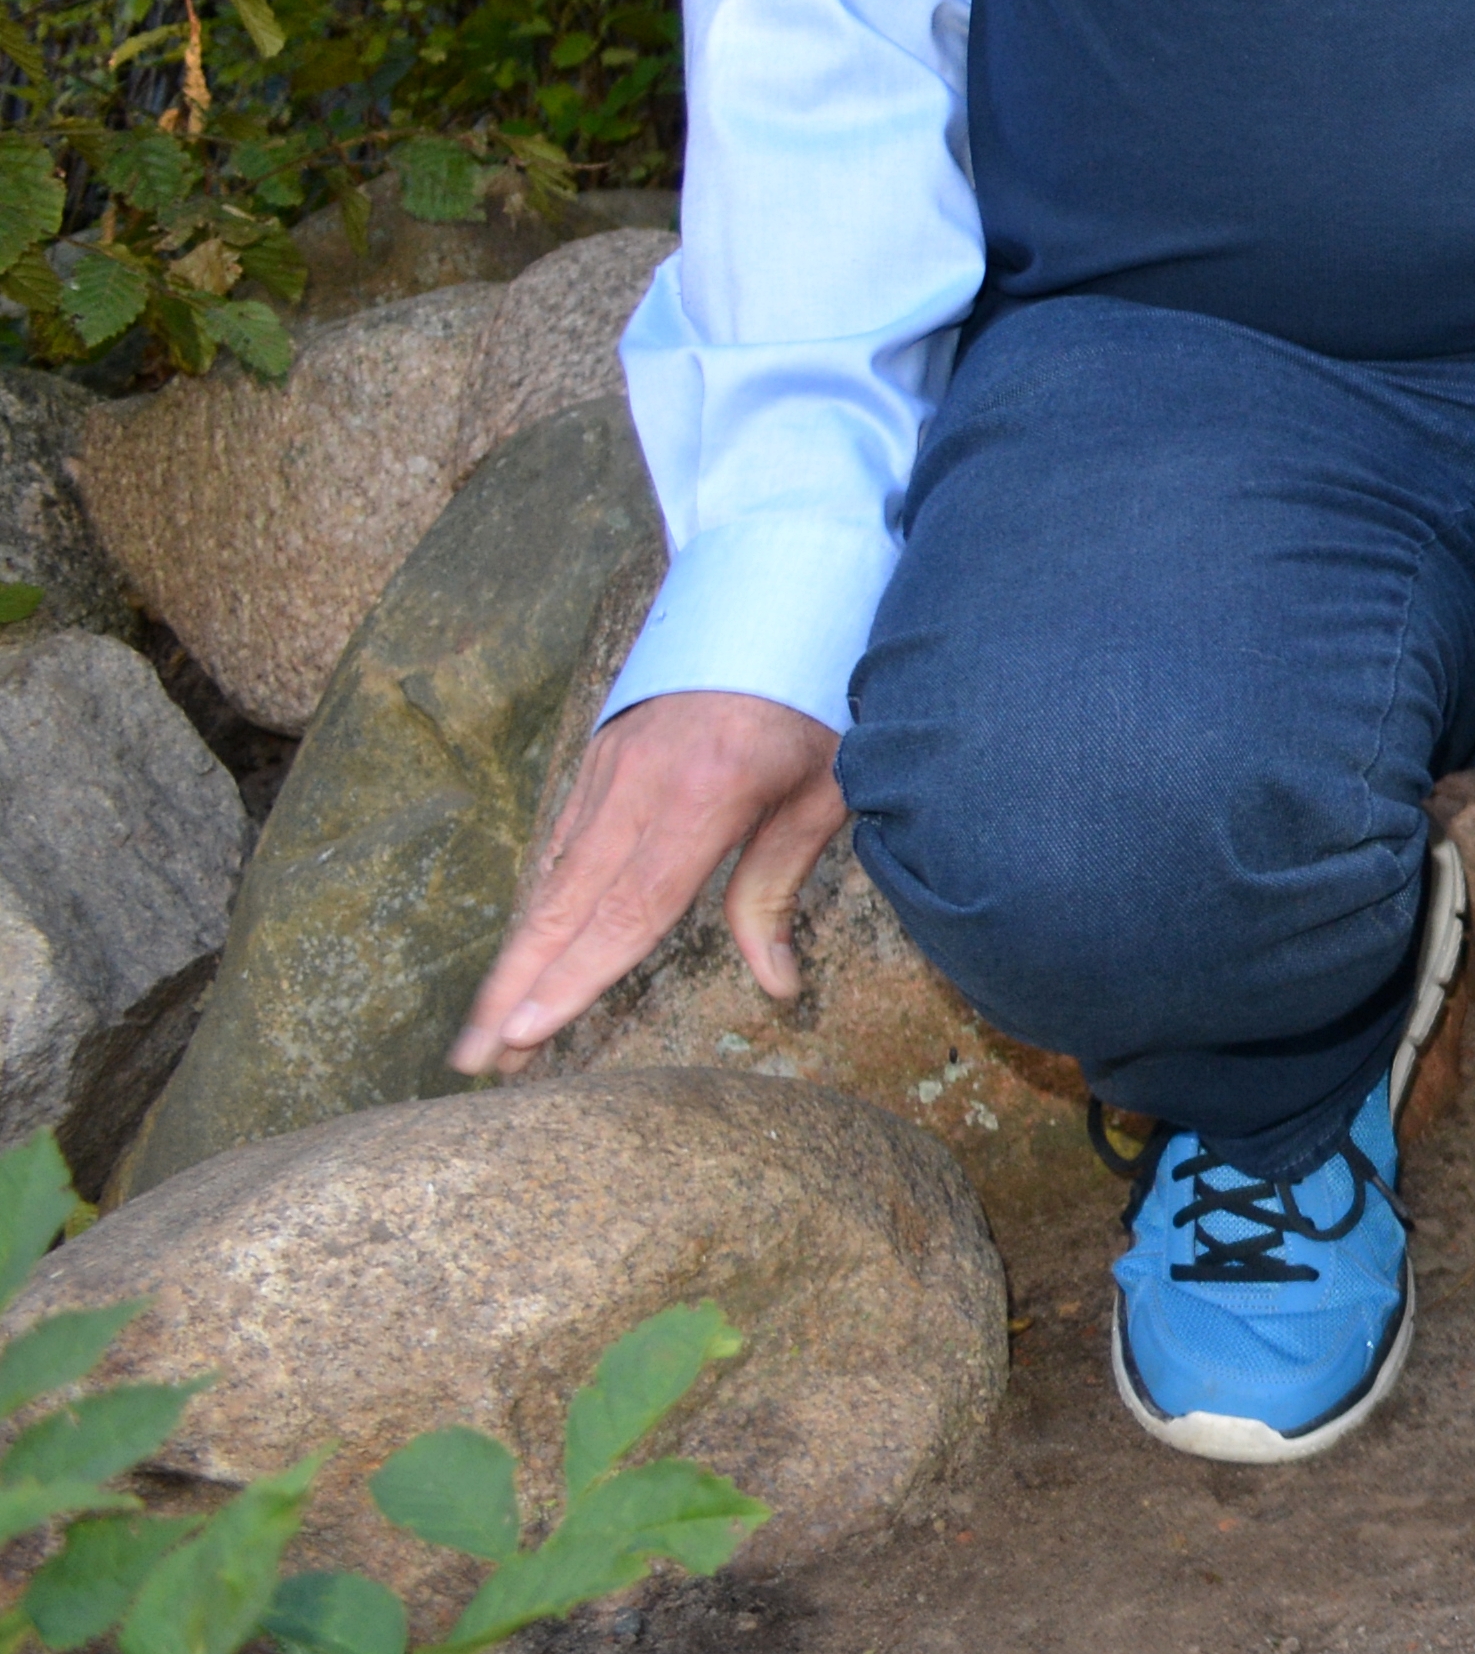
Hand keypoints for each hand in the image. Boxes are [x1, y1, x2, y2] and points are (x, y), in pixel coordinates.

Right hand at [452, 688, 847, 1076]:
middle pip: (564, 909)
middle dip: (514, 990)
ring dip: (516, 960)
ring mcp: (608, 772)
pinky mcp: (598, 761)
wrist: (774, 591)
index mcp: (703, 797)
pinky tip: (521, 955)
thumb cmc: (816, 696)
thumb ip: (781, 886)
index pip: (629, 910)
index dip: (575, 978)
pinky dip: (537, 905)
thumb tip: (776, 986)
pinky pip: (560, 846)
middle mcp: (638, 788)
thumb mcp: (824, 788)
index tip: (525, 1032)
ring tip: (485, 1032)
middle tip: (471, 1062)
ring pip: (550, 883)